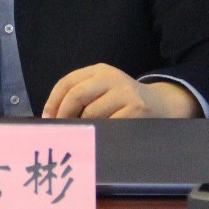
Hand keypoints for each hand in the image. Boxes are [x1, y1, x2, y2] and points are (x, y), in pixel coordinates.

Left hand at [42, 63, 202, 119]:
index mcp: (99, 70)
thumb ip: (82, 95)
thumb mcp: (104, 89)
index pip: (67, 82)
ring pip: (91, 113)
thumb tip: (52, 116)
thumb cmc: (124, 101)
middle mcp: (111, 77)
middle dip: (63, 115)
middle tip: (60, 131)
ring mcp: (124, 92)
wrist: (161, 104)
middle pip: (76, 95)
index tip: (47, 118)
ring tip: (81, 135)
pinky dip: (100, 133)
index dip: (53, 101)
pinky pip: (109, 125)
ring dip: (82, 127)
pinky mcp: (135, 109)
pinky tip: (99, 137)